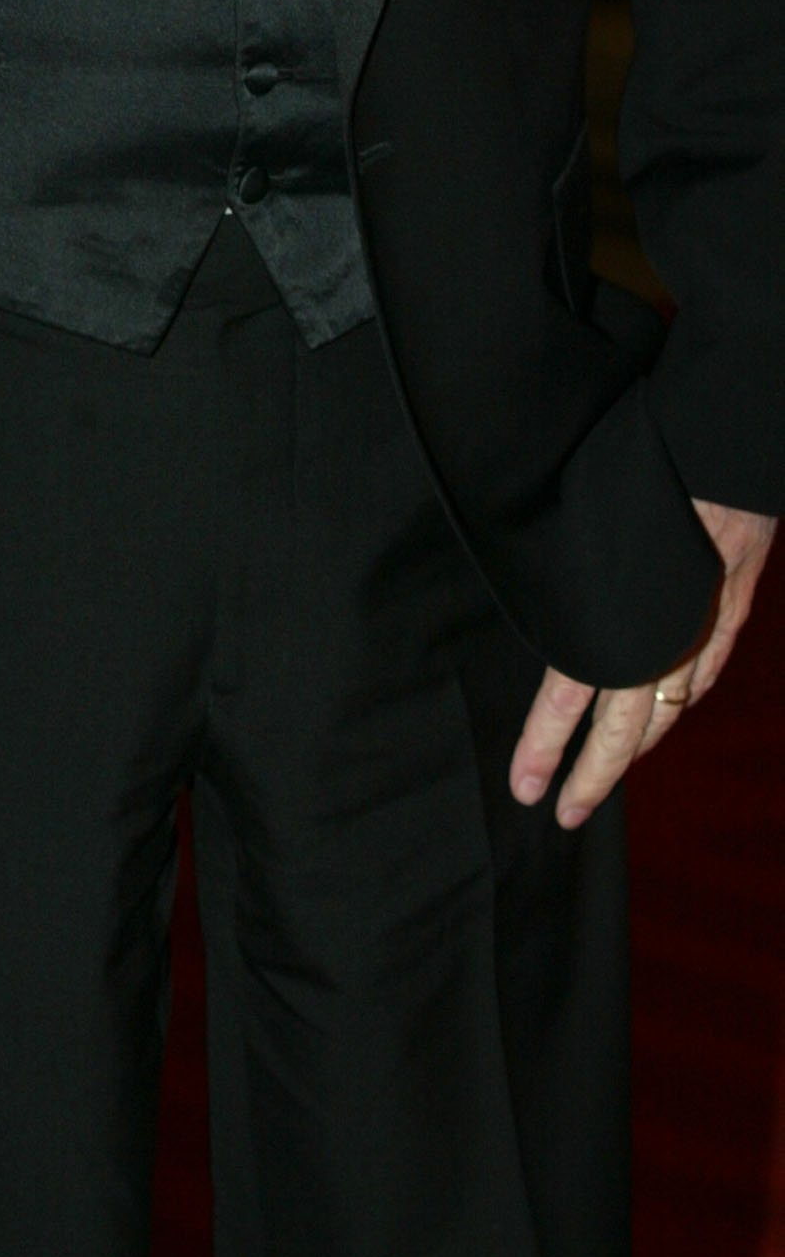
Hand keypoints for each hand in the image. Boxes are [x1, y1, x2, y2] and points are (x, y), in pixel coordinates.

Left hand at [509, 499, 774, 826]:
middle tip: (565, 814)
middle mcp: (662, 636)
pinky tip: (673, 710)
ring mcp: (704, 622)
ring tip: (607, 771)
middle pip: (625, 729)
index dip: (543, 746)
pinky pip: (705, 668)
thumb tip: (537, 604)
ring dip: (637, 743)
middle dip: (593, 777)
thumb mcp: (582, 524)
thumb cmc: (636, 468)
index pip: (568, 700)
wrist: (718, 442)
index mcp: (613, 620)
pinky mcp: (733, 601)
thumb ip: (566, 580)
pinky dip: (684, 697)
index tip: (523, 787)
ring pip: (671, 705)